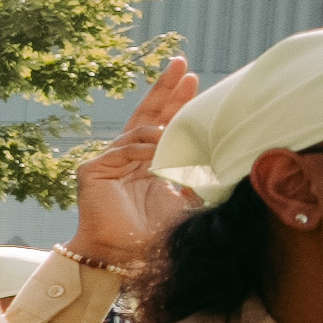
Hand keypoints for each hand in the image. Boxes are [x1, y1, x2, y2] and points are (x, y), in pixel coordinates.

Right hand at [70, 55, 202, 273]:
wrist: (124, 257)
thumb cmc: (155, 235)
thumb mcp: (187, 199)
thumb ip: (200, 177)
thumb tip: (230, 157)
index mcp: (148, 164)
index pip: (164, 125)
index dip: (178, 102)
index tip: (195, 80)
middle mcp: (126, 159)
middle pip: (147, 115)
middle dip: (165, 89)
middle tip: (181, 64)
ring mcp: (107, 163)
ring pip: (138, 131)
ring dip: (163, 128)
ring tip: (181, 128)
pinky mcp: (93, 170)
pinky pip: (123, 149)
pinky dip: (145, 149)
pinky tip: (161, 150)